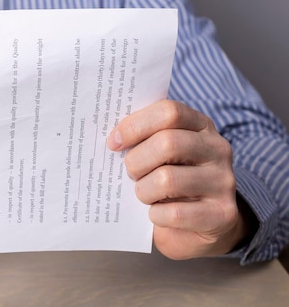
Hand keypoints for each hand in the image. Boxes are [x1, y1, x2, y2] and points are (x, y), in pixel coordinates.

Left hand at [107, 100, 248, 258]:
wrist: (202, 225)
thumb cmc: (170, 181)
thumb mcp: (160, 154)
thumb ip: (144, 139)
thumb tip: (113, 138)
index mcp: (201, 126)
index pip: (169, 112)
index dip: (135, 125)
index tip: (114, 142)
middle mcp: (218, 149)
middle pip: (168, 143)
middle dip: (136, 161)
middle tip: (131, 174)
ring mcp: (223, 182)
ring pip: (167, 179)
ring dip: (144, 191)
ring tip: (144, 195)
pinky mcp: (222, 214)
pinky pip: (174, 213)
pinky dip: (156, 215)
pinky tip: (157, 214)